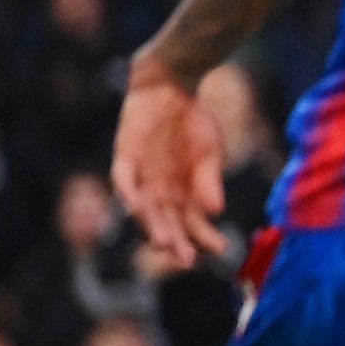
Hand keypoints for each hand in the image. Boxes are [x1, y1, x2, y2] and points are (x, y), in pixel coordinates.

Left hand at [111, 66, 228, 263]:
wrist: (173, 86)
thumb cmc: (194, 120)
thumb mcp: (209, 153)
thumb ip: (209, 181)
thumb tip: (216, 211)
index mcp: (183, 192)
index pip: (192, 223)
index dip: (205, 237)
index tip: (221, 249)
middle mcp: (160, 190)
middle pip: (167, 222)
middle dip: (177, 241)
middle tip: (187, 259)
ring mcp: (141, 176)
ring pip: (144, 209)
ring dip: (153, 226)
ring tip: (166, 242)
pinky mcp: (125, 157)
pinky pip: (123, 179)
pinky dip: (127, 193)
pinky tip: (134, 207)